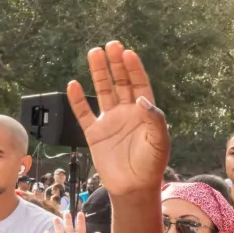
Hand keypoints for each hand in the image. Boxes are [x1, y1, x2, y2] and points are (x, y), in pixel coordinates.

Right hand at [46, 211, 101, 232]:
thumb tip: (99, 232)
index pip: (80, 226)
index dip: (80, 220)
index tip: (80, 213)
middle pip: (69, 225)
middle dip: (68, 219)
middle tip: (67, 211)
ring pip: (60, 230)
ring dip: (57, 224)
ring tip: (56, 218)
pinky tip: (45, 231)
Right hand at [68, 41, 169, 199]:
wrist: (133, 188)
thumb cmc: (151, 166)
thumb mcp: (159, 142)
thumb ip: (154, 120)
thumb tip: (141, 99)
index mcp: (144, 113)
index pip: (139, 84)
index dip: (134, 69)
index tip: (128, 53)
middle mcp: (126, 113)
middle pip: (120, 82)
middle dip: (116, 64)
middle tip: (111, 45)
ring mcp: (110, 121)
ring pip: (102, 91)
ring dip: (99, 73)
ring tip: (94, 52)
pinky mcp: (94, 133)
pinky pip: (84, 113)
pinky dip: (77, 100)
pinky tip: (74, 85)